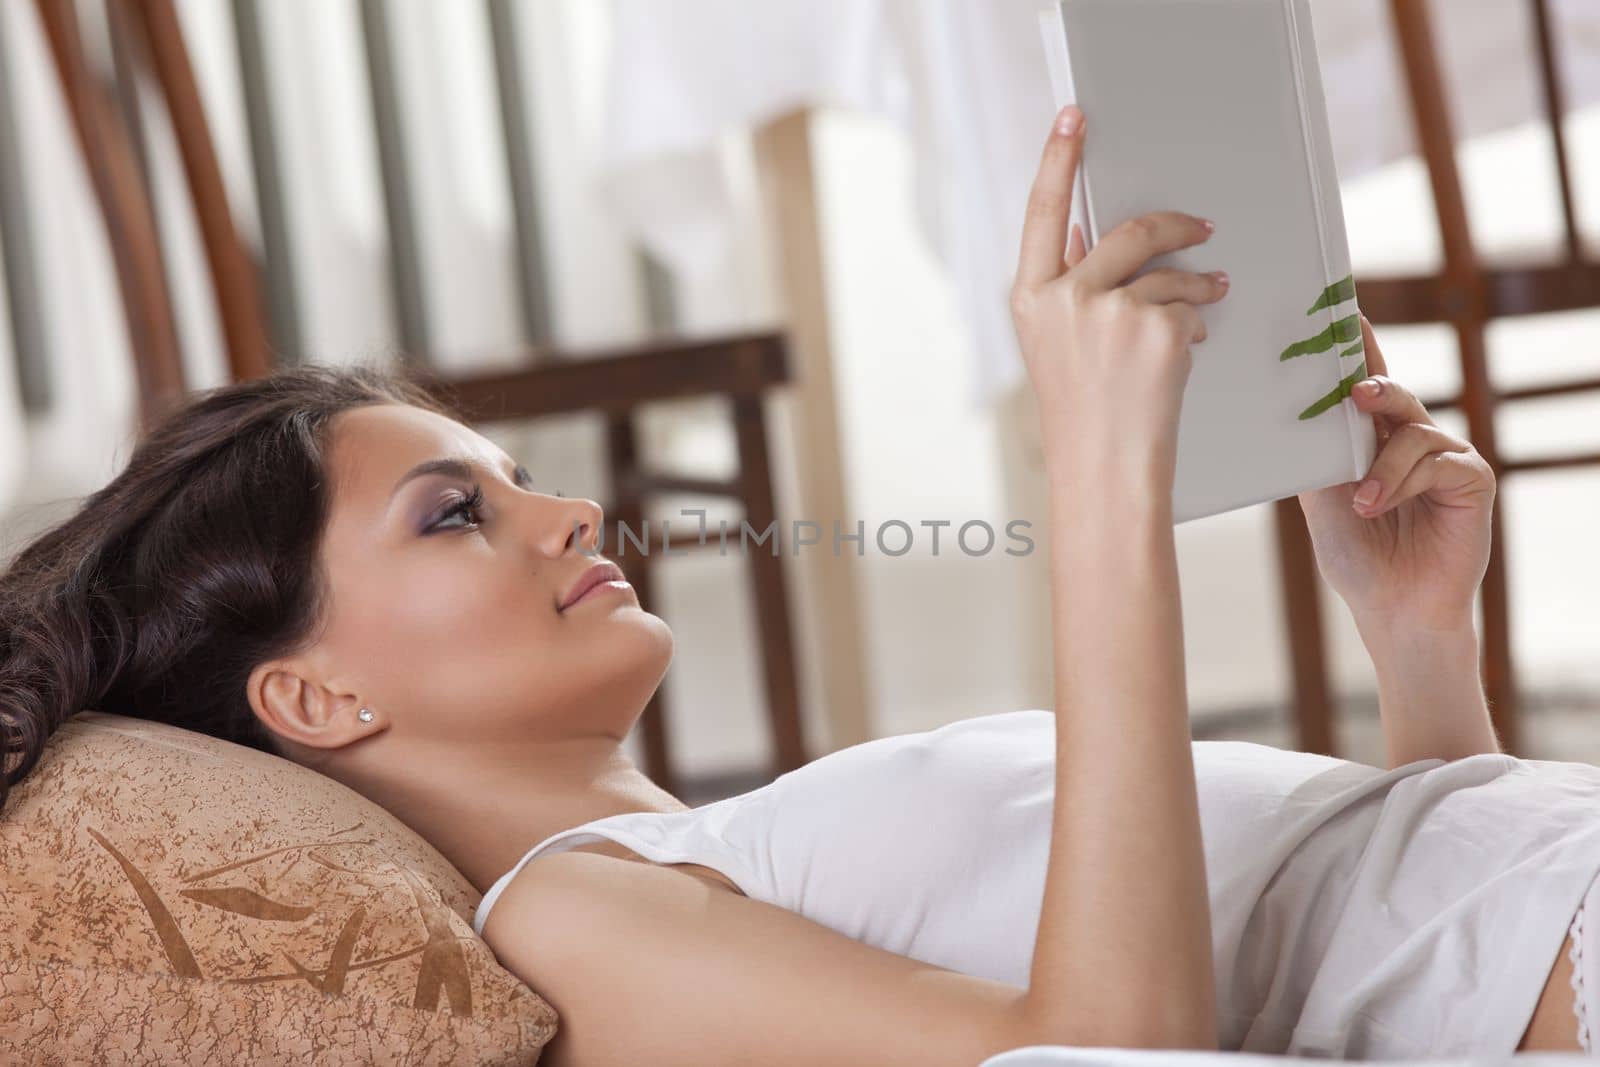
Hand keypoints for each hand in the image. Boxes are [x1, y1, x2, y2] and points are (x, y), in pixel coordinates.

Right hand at [1009, 105, 1229, 498]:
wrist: (1104, 466)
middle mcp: (1063, 298)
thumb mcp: (1055, 343)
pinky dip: (1194, 324)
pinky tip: (1186, 352)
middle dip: (1174, 226)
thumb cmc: (1081, 408)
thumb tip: (1084, 232)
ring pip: (1167, 272)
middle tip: (1201, 229)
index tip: (1073, 118)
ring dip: (1198, 281)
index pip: (1041, 211)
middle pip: (1127, 232)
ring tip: (1215, 293)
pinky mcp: (1155, 331)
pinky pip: (1188, 307)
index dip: (1057, 159)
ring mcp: (1109, 313)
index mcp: (1029, 296)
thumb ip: (1066, 286)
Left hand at [1298, 315, 1495, 632]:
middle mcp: (1409, 438)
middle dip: (1373, 384)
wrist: (1391, 608)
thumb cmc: (1356, 554)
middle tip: (1356, 392)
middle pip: (1392, 393)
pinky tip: (1385, 508)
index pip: (1364, 382)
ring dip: (1382, 469)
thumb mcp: (1322, 502)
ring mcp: (1444, 456)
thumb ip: (1318, 457)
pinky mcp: (1471, 480)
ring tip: (1364, 505)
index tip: (1340, 309)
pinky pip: (1438, 462)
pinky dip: (1406, 483)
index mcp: (1371, 438)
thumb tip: (1294, 416)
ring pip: (1413, 432)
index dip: (1356, 346)